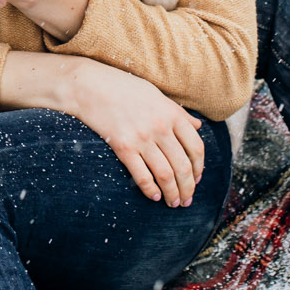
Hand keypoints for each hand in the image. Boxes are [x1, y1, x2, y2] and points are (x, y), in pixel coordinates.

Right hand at [59, 58, 208, 207]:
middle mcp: (160, 128)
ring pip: (165, 175)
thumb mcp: (156, 95)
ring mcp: (142, 138)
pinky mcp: (123, 147)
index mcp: (172, 114)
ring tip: (173, 203)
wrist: (90, 86)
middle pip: (183, 166)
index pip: (195, 147)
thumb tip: (197, 126)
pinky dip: (150, 190)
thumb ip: (178, 113)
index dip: (199, 167)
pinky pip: (142, 175)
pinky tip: (155, 196)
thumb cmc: (124, 88)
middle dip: (188, 188)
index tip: (197, 178)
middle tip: (187, 200)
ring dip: (172, 193)